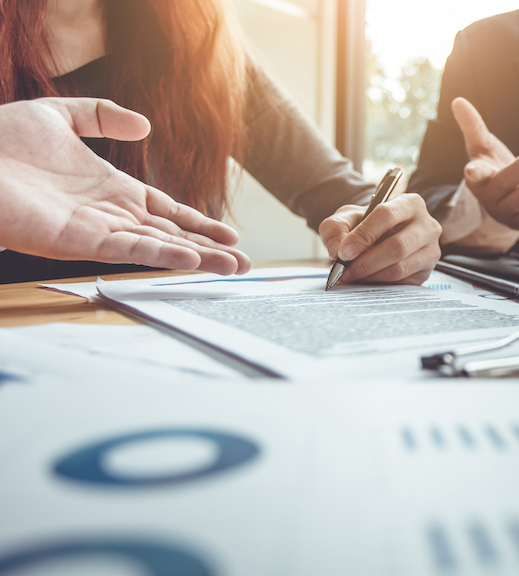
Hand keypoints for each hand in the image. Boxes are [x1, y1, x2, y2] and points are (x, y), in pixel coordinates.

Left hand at [0, 98, 249, 274]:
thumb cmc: (0, 140)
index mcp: (112, 189)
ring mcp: (99, 230)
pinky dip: (162, 256)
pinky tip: (191, 260)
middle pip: (173, 235)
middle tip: (245, 263)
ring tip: (233, 268)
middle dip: (211, 250)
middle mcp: (112, 214)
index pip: (167, 211)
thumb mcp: (58, 115)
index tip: (230, 234)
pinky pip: (130, 251)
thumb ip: (103, 116)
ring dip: (199, 258)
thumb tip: (144, 125)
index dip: (199, 223)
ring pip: (160, 247)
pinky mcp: (81, 242)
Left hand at [318, 193, 441, 284]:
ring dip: (370, 275)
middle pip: (396, 247)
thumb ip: (336, 227)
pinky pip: (402, 282)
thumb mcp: (349, 217)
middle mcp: (427, 225)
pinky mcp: (427, 271)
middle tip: (344, 271)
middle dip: (365, 262)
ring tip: (351, 276)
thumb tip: (336, 250)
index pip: (386, 215)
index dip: (363, 235)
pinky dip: (379, 283)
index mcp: (409, 203)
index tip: (343, 252)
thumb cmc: (368, 224)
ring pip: (399, 268)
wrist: (383, 238)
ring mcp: (430, 250)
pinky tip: (365, 280)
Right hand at [452, 97, 518, 229]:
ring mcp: (503, 211)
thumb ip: (472, 125)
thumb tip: (458, 100)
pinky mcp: (518, 221)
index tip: (471, 170)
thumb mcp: (481, 146)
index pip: (474, 175)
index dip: (474, 172)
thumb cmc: (490, 167)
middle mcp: (488, 196)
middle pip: (505, 183)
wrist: (499, 198)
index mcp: (477, 177)